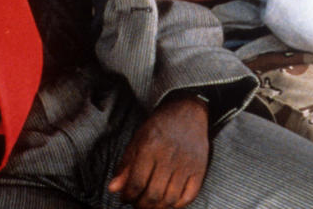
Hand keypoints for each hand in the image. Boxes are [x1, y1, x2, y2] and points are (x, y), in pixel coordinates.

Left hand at [108, 93, 209, 208]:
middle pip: (153, 194)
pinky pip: (189, 196)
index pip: (137, 182)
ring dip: (157, 208)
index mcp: (150, 147)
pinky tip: (167, 202)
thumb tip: (113, 189)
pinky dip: (177, 205)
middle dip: (141, 205)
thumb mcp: (137, 140)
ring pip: (170, 199)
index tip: (125, 198)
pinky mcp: (199, 169)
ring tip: (150, 205)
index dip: (128, 196)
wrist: (187, 112)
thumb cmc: (159, 127)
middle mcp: (169, 156)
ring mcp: (186, 164)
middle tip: (137, 204)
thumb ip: (125, 165)